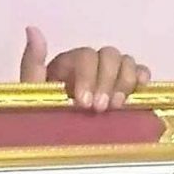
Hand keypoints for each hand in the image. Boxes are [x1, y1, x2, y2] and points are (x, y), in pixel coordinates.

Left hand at [20, 26, 147, 111]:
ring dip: (125, 82)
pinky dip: (142, 78)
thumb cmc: (41, 120)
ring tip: (117, 106)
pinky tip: (138, 92)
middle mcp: (91, 65)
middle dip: (107, 81)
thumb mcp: (31, 93)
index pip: (85, 56)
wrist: (51, 143)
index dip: (88, 76)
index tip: (84, 103)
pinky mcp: (125, 89)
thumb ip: (32, 63)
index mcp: (68, 64)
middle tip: (101, 109)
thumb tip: (33, 30)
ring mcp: (110, 76)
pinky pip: (140, 74)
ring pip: (126, 61)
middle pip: (108, 55)